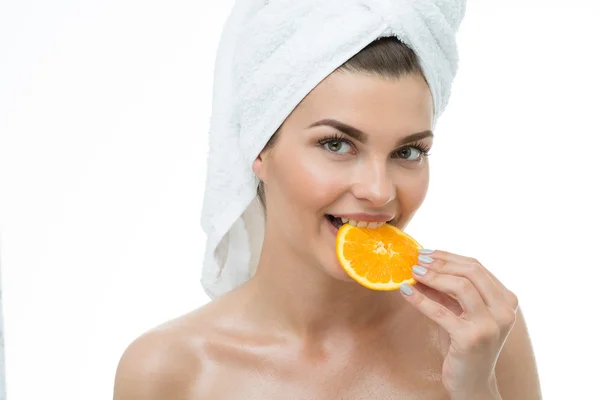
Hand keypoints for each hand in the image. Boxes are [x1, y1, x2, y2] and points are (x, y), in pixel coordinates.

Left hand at [399, 249, 518, 399]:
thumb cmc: (464, 346)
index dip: (449, 257)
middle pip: (471, 272)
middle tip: (417, 260)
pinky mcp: (471, 338)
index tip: (426, 253)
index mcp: (506, 300)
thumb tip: (421, 266)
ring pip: (460, 286)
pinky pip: (441, 310)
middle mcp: (504, 311)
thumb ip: (445, 291)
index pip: (476, 267)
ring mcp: (490, 325)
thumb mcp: (458, 312)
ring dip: (432, 276)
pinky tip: (405, 291)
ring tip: (412, 273)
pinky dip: (420, 299)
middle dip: (441, 262)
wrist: (472, 384)